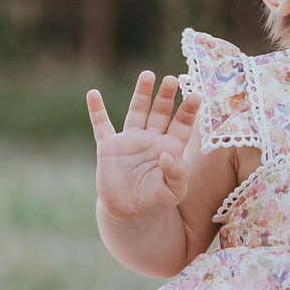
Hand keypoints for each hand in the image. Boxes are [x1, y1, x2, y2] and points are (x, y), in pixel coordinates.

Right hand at [90, 73, 201, 223]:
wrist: (130, 215)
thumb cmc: (156, 203)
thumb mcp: (173, 192)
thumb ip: (176, 174)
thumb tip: (167, 155)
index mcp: (170, 148)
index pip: (182, 125)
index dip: (188, 111)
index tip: (196, 95)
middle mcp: (151, 139)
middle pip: (161, 112)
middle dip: (166, 96)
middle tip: (172, 79)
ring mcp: (130, 141)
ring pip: (137, 112)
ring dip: (141, 94)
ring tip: (148, 75)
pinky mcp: (109, 148)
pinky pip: (102, 126)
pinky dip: (96, 111)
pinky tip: (93, 94)